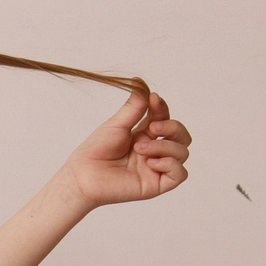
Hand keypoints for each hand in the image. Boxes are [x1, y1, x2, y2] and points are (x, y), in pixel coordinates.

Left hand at [59, 88, 190, 208]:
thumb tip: (139, 81)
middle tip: (152, 128)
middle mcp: (155, 150)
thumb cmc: (95, 151)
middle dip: (172, 127)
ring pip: (182, 152)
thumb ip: (134, 107)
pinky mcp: (157, 184)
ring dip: (164, 147)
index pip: (165, 118)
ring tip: (140, 149)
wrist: (82, 175)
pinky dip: (170, 164)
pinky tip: (151, 162)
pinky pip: (180, 173)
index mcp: (145, 135)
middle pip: (181, 135)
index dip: (163, 108)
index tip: (154, 98)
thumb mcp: (116, 125)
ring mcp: (157, 167)